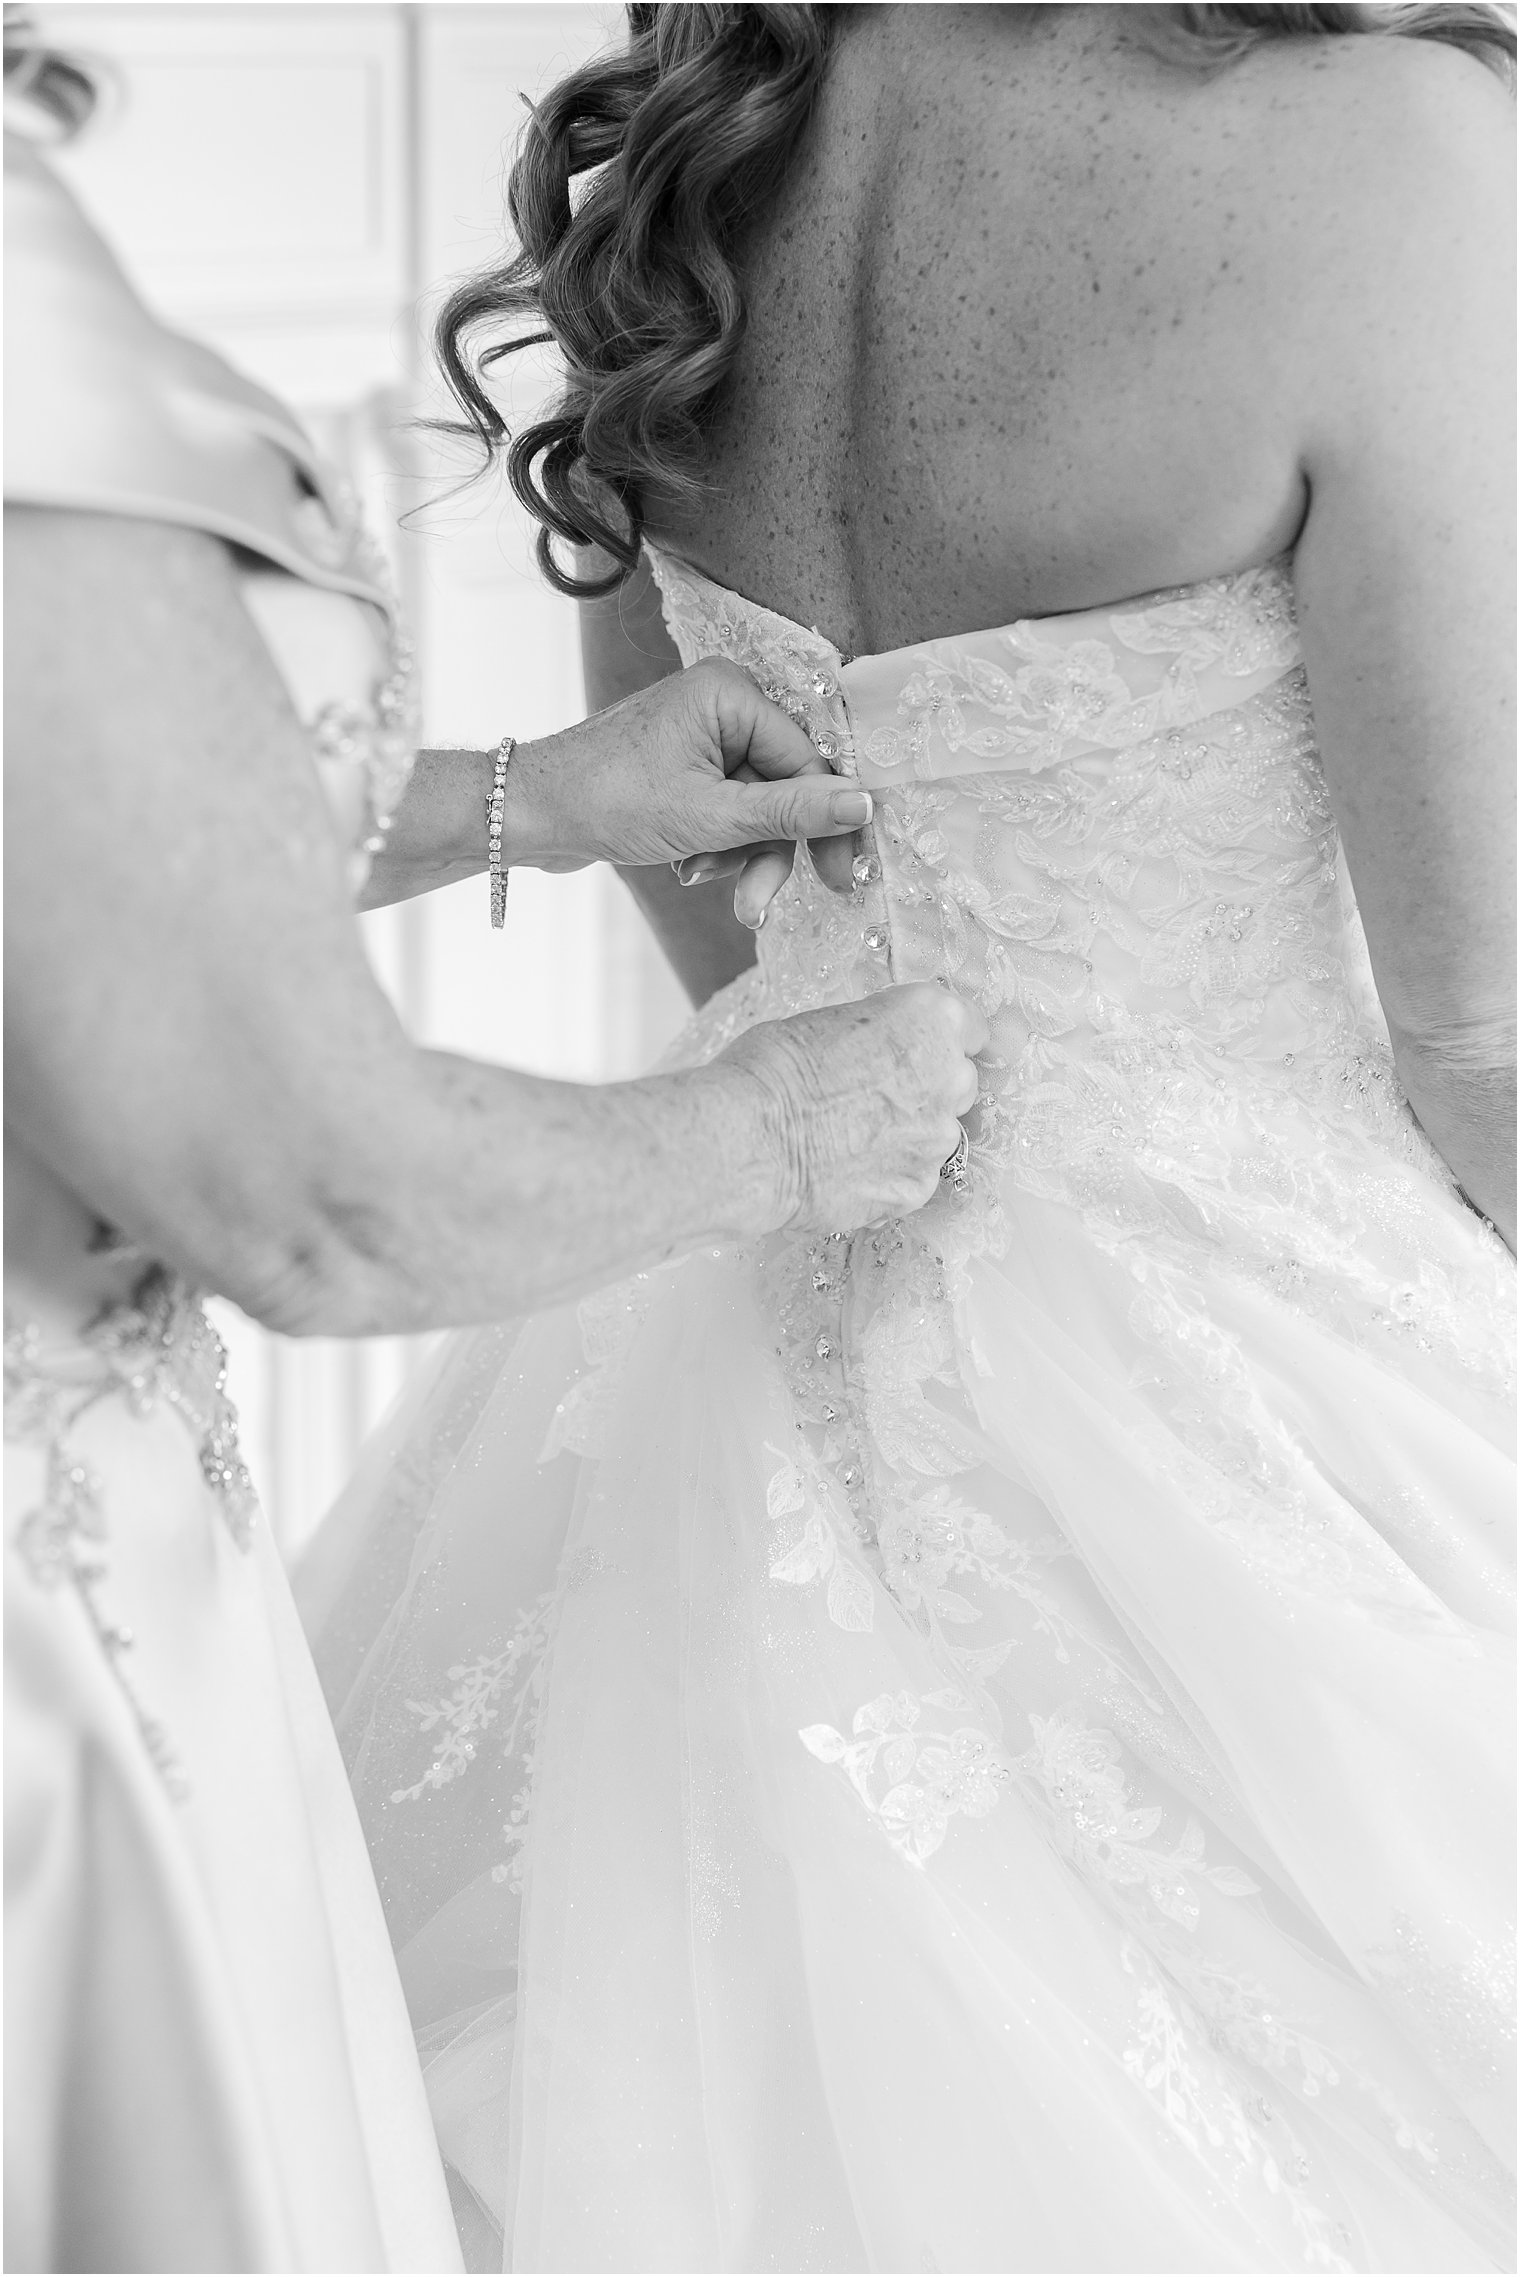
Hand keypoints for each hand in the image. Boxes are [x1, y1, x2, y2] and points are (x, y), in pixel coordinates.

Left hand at [507, 658, 870, 920]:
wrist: (527, 814)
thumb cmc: (606, 802)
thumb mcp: (711, 818)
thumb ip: (792, 813)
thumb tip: (863, 804)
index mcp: (731, 693)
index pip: (808, 763)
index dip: (828, 824)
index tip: (843, 878)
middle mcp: (721, 702)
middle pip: (783, 788)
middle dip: (769, 851)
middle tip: (759, 907)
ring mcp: (701, 733)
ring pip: (755, 807)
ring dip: (738, 854)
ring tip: (701, 879)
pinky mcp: (685, 763)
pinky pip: (727, 808)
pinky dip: (715, 844)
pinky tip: (685, 864)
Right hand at [718, 984, 989, 1233]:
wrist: (749, 1141)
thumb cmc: (772, 1070)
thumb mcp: (828, 1022)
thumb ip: (875, 1034)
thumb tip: (879, 1048)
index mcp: (931, 1019)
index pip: (970, 1026)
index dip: (937, 1039)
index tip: (918, 1046)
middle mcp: (948, 1077)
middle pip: (958, 1081)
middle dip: (927, 1086)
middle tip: (872, 1091)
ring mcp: (937, 1139)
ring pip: (937, 1132)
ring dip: (908, 1132)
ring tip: (850, 1135)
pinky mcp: (917, 1188)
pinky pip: (914, 1175)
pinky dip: (889, 1172)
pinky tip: (846, 1166)